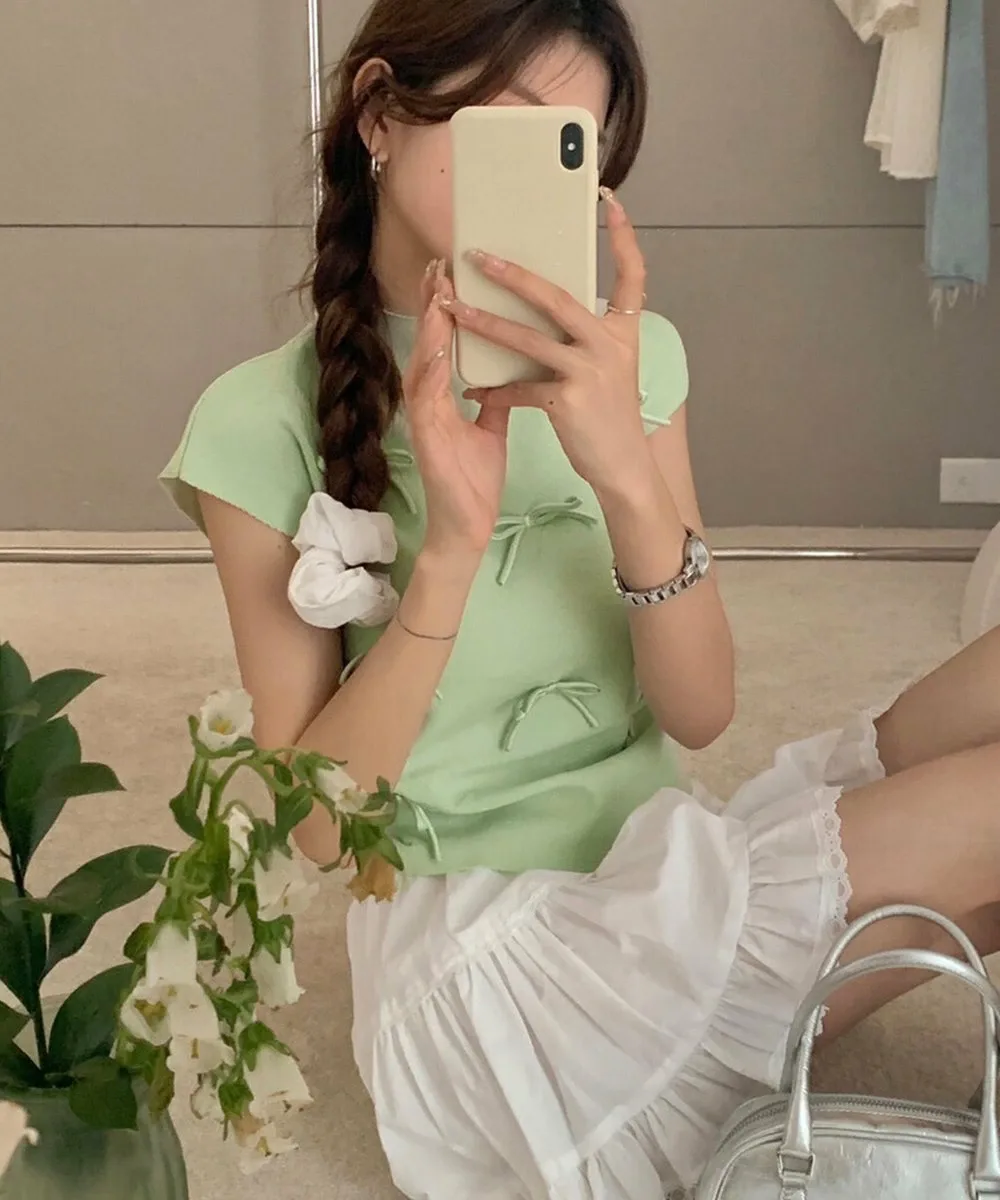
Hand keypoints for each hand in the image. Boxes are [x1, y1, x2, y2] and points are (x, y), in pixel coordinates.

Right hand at [402, 262, 509, 563]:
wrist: (468, 525)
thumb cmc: (475, 480)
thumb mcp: (491, 429)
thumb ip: (495, 397)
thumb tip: (509, 369)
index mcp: (443, 397)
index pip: (442, 343)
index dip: (445, 307)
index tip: (453, 272)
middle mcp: (428, 402)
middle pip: (426, 343)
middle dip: (432, 304)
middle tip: (441, 265)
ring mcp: (423, 419)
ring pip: (422, 363)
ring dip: (428, 328)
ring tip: (437, 293)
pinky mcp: (425, 438)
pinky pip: (426, 398)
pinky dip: (431, 370)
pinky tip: (437, 347)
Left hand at [444, 189, 653, 501]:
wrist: (624, 467)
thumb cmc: (610, 418)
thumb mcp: (612, 369)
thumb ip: (588, 338)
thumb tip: (552, 311)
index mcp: (623, 333)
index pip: (633, 275)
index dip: (626, 237)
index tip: (613, 202)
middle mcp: (609, 345)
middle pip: (556, 298)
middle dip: (513, 275)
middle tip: (479, 256)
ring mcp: (589, 372)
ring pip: (527, 338)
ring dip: (484, 323)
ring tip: (454, 310)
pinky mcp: (568, 401)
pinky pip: (520, 387)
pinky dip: (495, 389)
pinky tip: (475, 389)